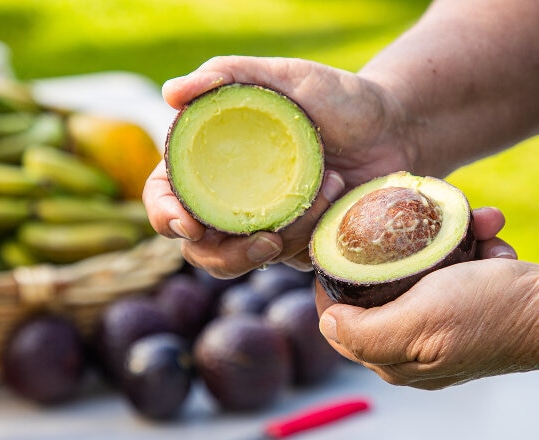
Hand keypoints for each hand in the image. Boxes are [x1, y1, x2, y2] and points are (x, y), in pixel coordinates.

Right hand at [143, 56, 412, 276]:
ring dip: (284, 236)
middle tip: (265, 240)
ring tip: (323, 190)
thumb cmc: (337, 98)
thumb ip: (227, 74)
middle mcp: (230, 200)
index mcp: (211, 164)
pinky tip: (338, 195)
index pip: (166, 197)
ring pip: (246, 261)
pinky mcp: (298, 244)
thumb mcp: (284, 77)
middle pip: (200, 249)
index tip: (189, 224)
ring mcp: (263, 226)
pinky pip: (291, 259)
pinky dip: (312, 233)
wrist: (396, 129)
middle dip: (225, 256)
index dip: (165, 216)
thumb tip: (169, 93)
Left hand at [316, 207, 538, 388]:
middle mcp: (411, 344)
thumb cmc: (489, 313)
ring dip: (443, 242)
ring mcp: (439, 324)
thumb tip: (327, 323)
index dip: (334, 284)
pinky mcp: (466, 305)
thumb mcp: (417, 322)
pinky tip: (489, 236)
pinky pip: (453, 269)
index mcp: (392, 355)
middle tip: (413, 224)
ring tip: (472, 226)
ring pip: (419, 271)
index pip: (339, 323)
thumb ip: (364, 331)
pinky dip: (471, 248)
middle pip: (379, 291)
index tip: (343, 246)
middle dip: (396, 253)